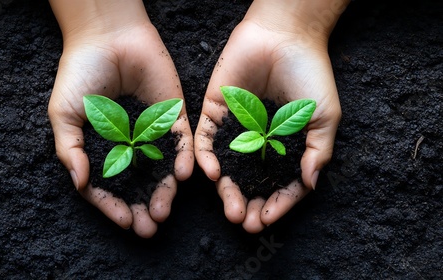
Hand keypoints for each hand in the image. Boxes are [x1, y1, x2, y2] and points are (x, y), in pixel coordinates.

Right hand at [48, 0, 193, 237]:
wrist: (107, 36)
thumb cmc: (79, 73)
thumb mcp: (63, 114)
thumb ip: (70, 150)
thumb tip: (80, 184)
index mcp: (103, 149)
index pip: (110, 186)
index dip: (115, 206)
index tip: (125, 222)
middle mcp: (130, 146)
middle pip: (140, 184)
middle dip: (145, 206)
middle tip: (150, 227)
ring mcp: (153, 132)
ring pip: (164, 169)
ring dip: (166, 191)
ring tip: (164, 210)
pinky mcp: (174, 115)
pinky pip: (182, 142)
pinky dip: (184, 159)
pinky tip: (183, 176)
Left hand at [195, 0, 346, 232]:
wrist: (285, 35)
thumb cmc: (310, 73)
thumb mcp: (325, 116)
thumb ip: (317, 150)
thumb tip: (309, 184)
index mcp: (285, 148)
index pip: (279, 184)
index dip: (275, 204)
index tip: (267, 220)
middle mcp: (258, 143)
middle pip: (249, 182)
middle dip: (246, 204)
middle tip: (244, 222)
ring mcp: (234, 129)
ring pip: (226, 167)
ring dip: (226, 190)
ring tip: (230, 209)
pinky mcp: (214, 112)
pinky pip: (205, 140)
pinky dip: (206, 158)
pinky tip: (213, 175)